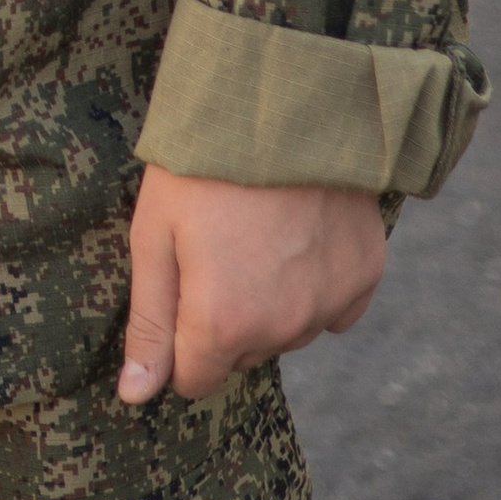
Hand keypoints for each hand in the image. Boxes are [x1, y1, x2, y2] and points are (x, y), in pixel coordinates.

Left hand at [119, 166, 384, 404]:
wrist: (282, 104)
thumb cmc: (203, 166)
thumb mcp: (153, 236)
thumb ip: (149, 323)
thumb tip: (135, 395)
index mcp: (224, 324)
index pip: (195, 380)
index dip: (178, 342)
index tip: (179, 290)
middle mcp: (283, 328)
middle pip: (242, 354)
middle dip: (223, 318)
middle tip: (215, 247)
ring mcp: (329, 303)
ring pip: (288, 331)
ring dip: (269, 301)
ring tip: (255, 232)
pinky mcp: (365, 275)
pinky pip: (334, 307)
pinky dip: (315, 283)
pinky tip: (297, 236)